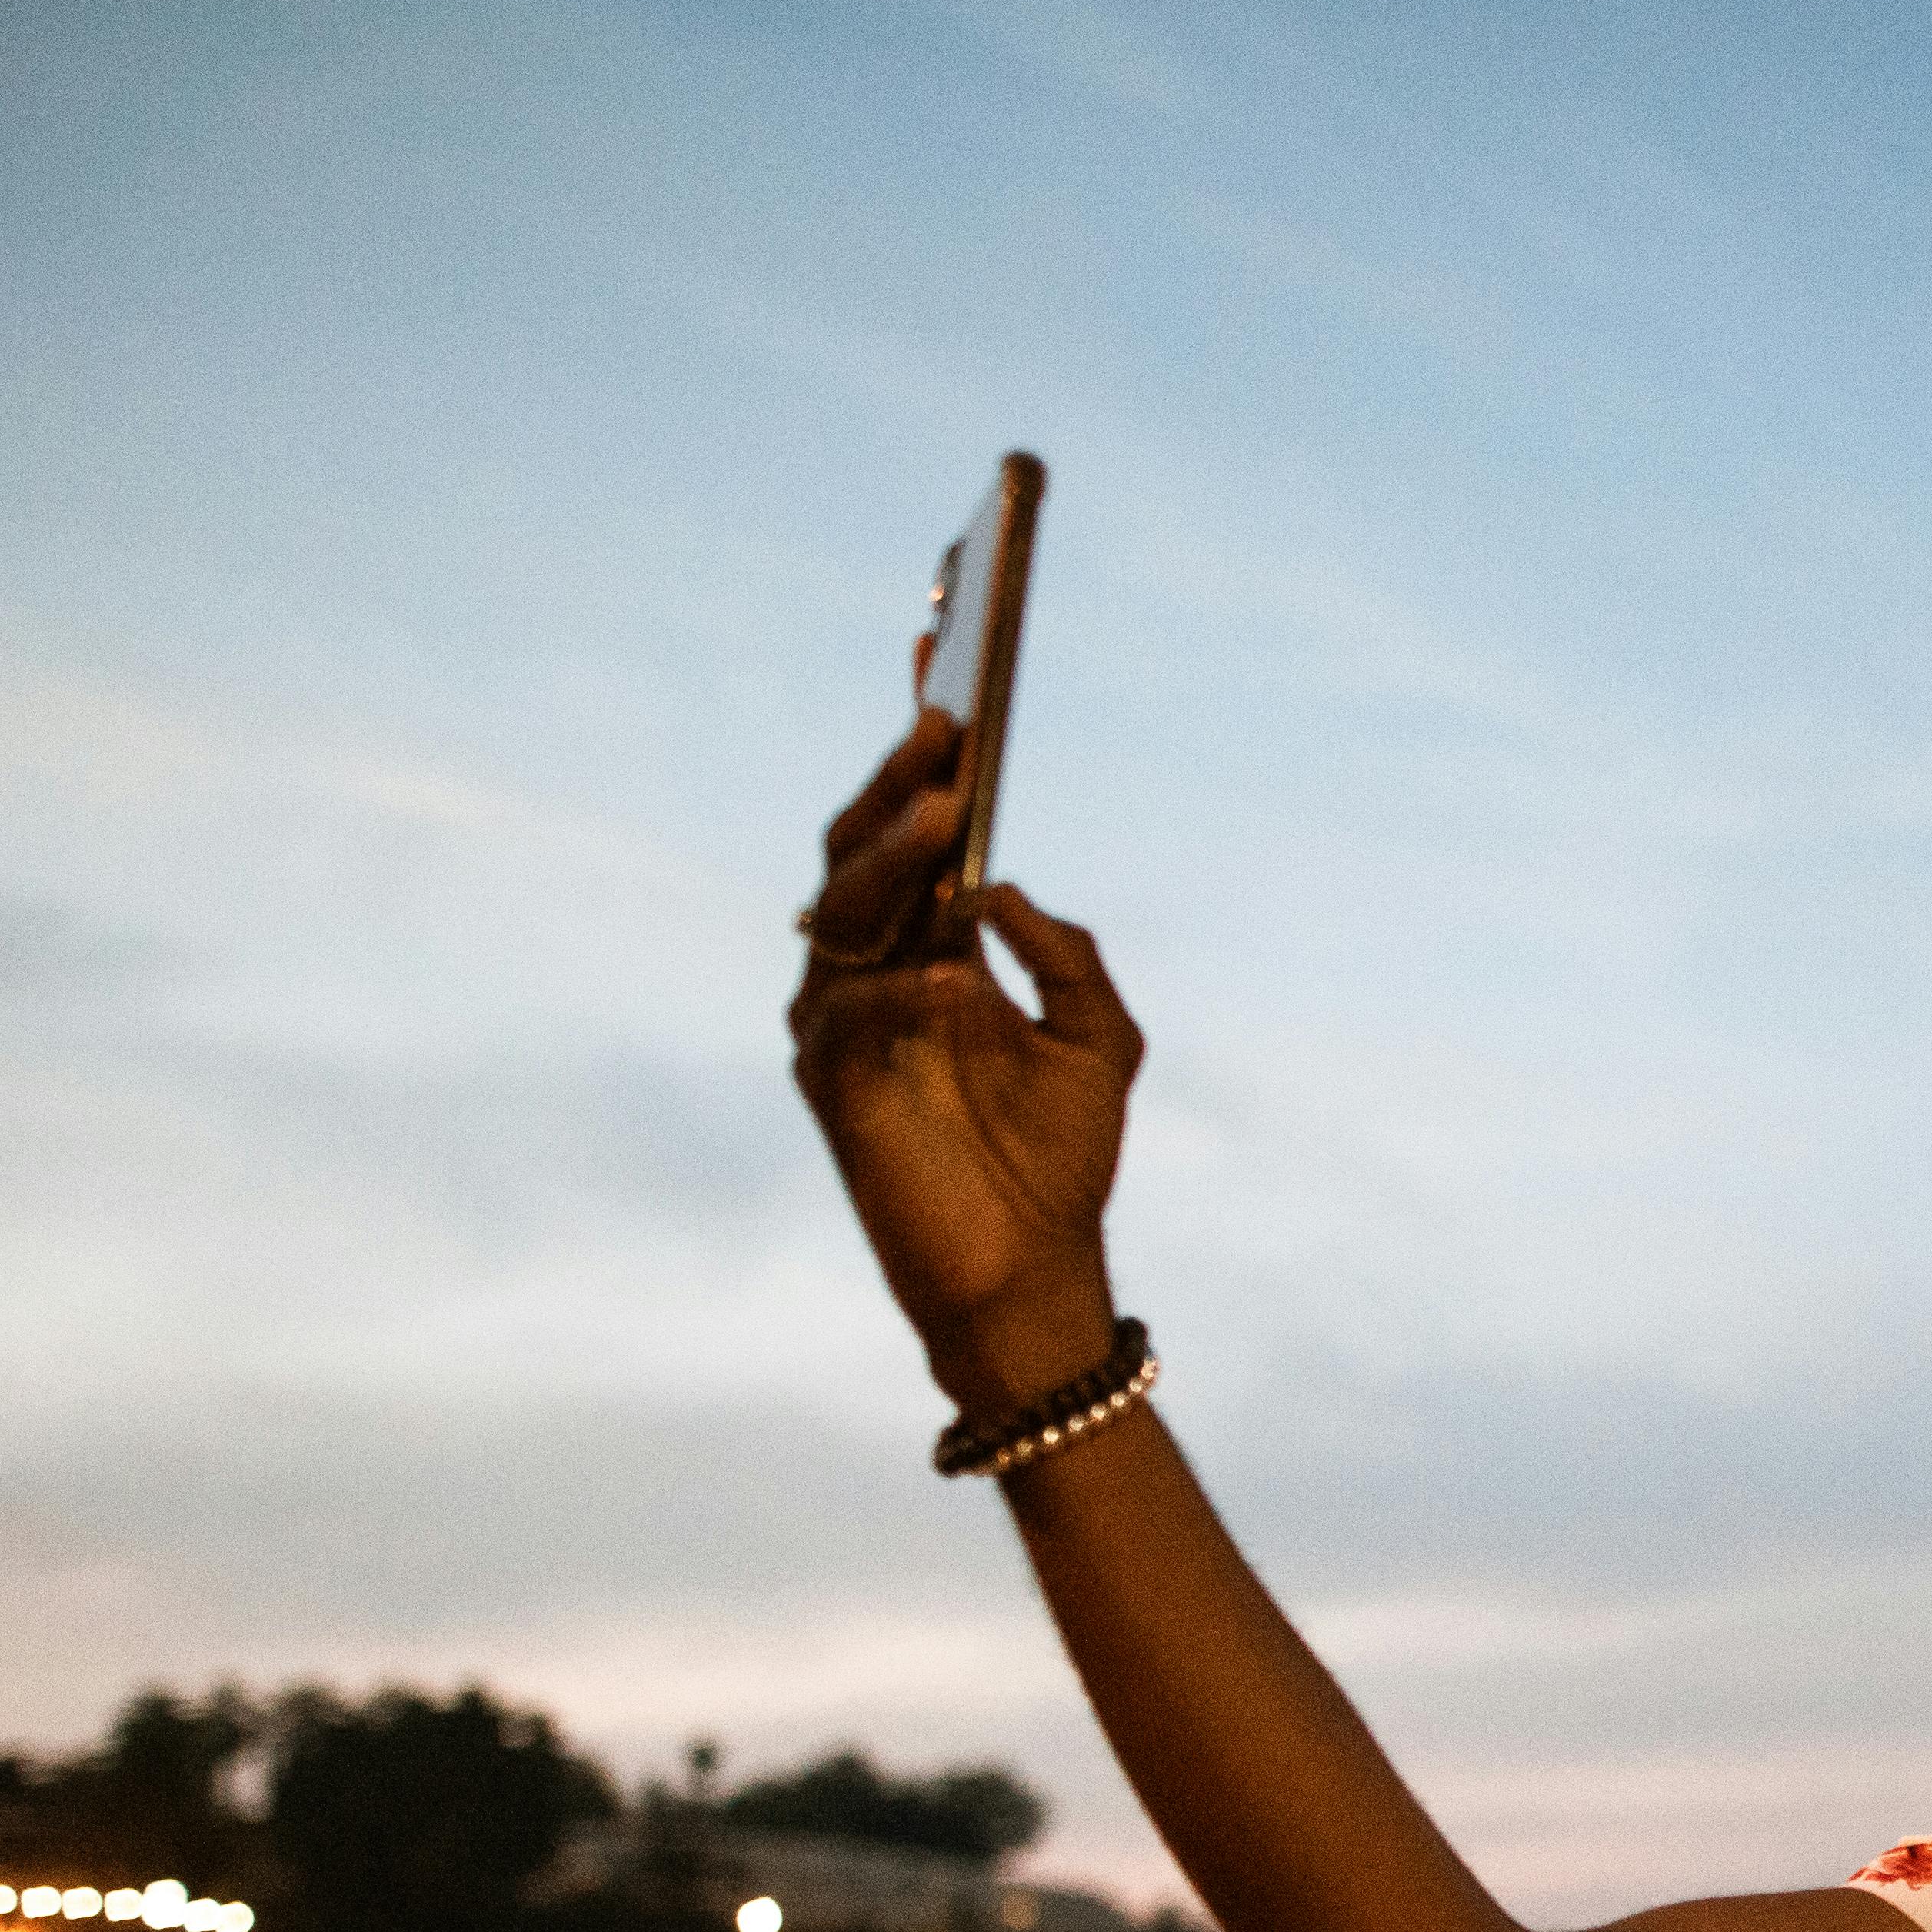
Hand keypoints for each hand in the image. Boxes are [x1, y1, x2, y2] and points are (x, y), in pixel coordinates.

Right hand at [784, 711, 1141, 1413]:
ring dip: (894, 857)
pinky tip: (944, 977)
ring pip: (843, 907)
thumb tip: (1003, 890)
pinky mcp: (830, 1079)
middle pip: (861, 849)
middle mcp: (878, 968)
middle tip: (946, 734)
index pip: (914, 831)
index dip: (919, 753)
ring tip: (946, 811)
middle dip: (899, 786)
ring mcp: (844, 1019)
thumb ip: (1067, 958)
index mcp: (935, 945)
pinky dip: (893, 986)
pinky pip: (846, 1009)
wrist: (1034, 1269)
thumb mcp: (1101, 1040)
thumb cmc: (1060, 1159)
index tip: (937, 662)